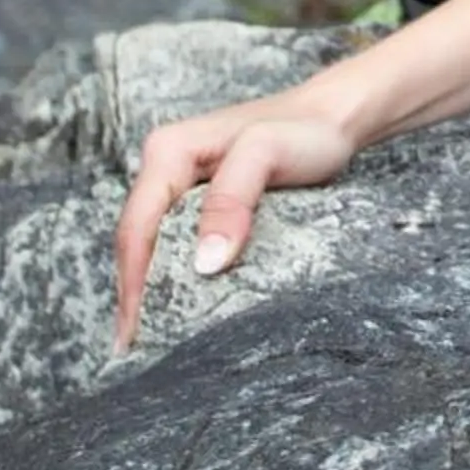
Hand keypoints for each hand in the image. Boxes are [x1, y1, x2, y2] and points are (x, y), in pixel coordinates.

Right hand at [111, 95, 358, 353]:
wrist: (337, 117)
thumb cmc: (306, 129)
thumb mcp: (266, 153)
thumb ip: (232, 200)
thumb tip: (203, 262)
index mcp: (168, 151)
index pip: (137, 228)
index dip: (132, 283)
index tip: (134, 332)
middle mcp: (168, 167)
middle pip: (139, 241)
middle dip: (134, 294)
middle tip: (137, 351)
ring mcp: (186, 185)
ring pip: (157, 245)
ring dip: (151, 289)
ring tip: (151, 341)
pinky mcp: (208, 201)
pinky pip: (181, 243)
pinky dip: (177, 275)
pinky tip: (181, 306)